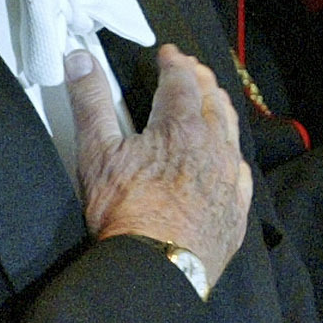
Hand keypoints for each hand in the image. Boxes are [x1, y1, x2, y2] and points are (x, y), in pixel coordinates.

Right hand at [68, 43, 251, 288]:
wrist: (156, 268)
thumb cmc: (127, 214)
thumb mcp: (97, 152)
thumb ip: (90, 101)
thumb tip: (82, 61)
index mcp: (183, 126)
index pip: (182, 80)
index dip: (174, 62)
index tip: (169, 54)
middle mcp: (215, 146)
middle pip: (213, 100)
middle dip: (201, 79)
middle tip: (190, 69)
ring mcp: (229, 178)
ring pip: (231, 131)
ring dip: (220, 109)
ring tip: (211, 100)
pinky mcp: (236, 208)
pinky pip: (240, 170)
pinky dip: (231, 153)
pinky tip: (228, 156)